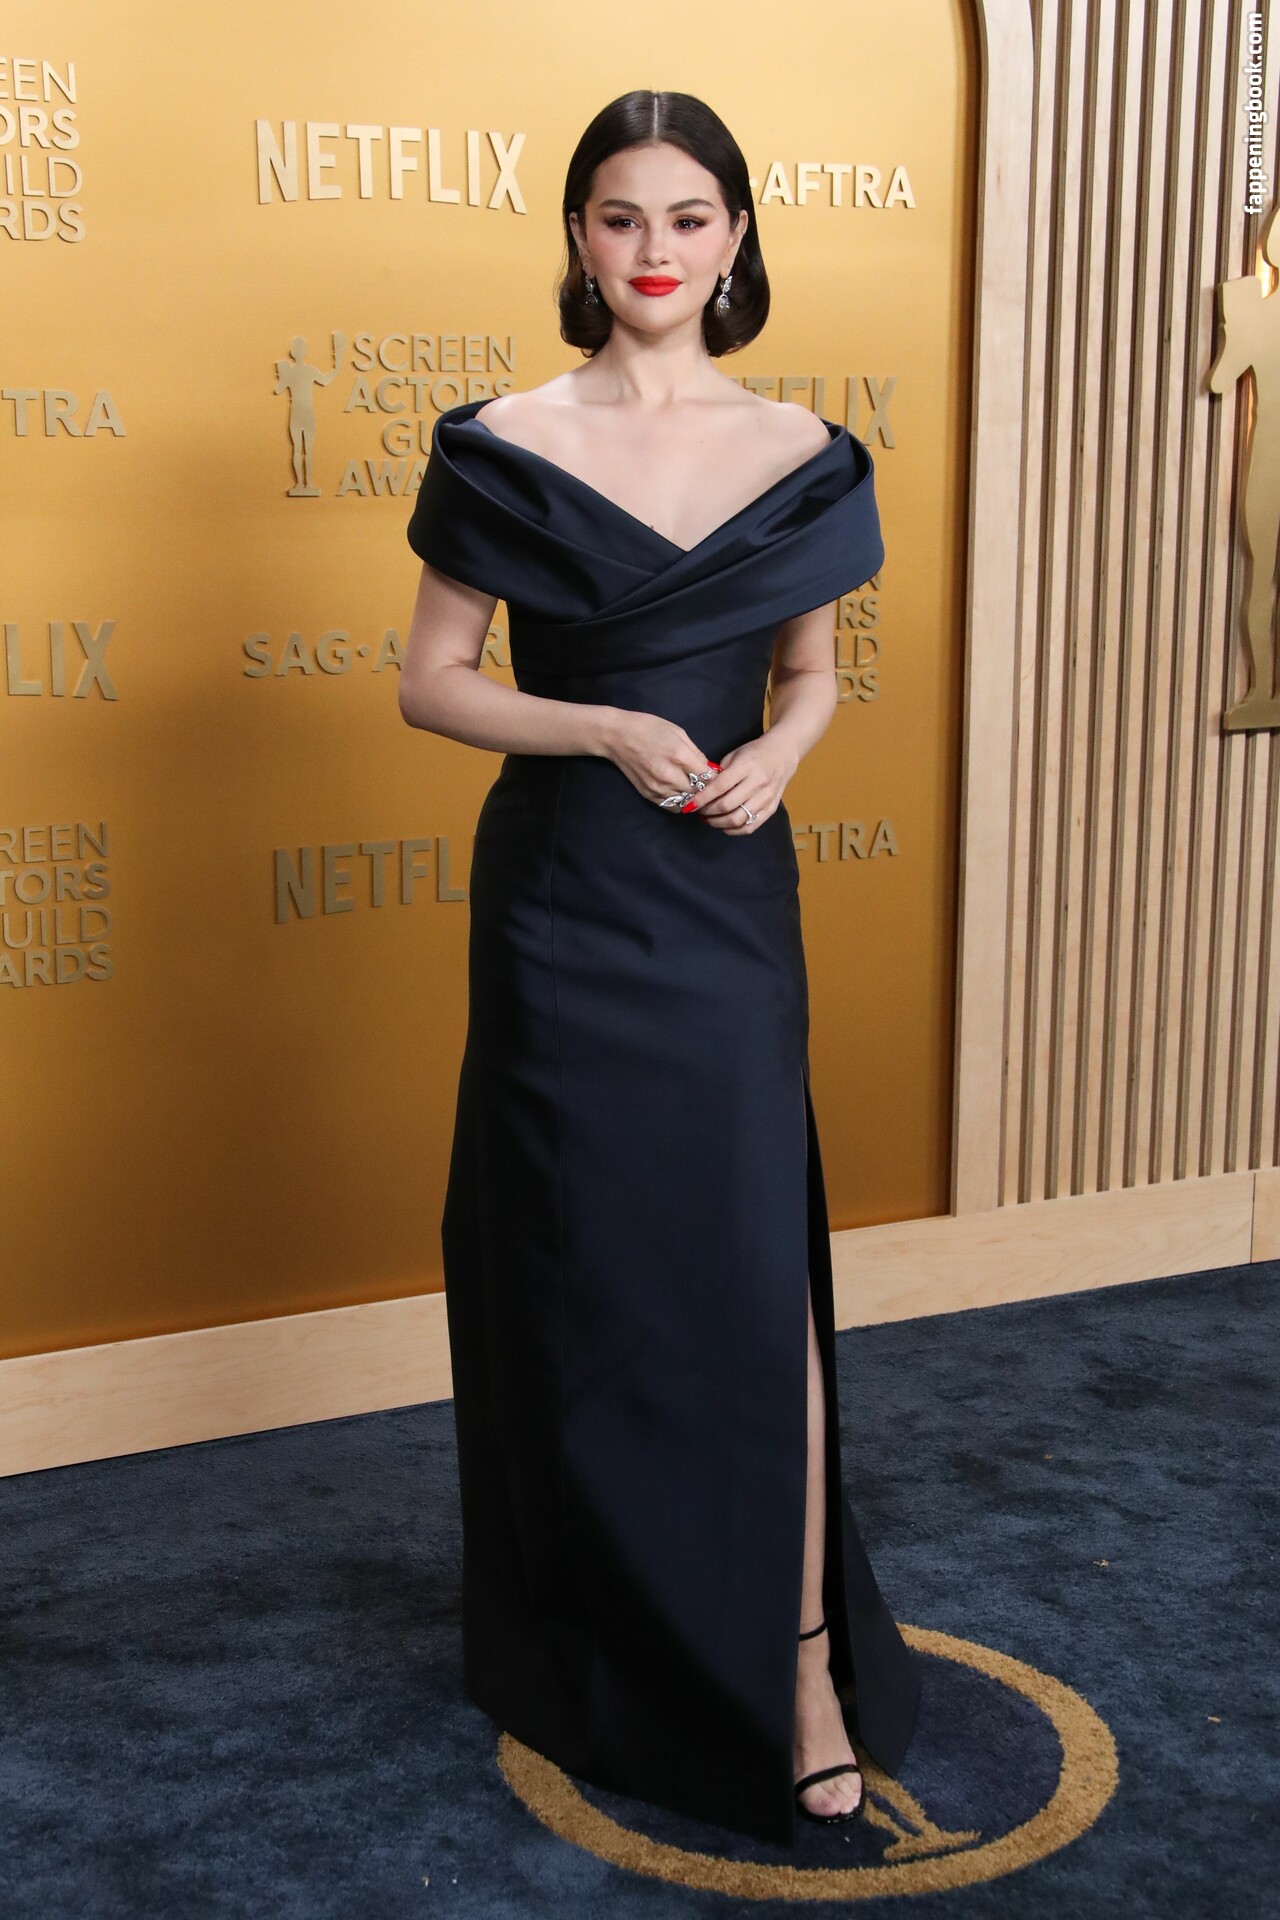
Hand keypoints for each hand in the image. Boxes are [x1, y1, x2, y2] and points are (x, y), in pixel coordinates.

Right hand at [604, 710, 718, 807]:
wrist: (617, 736)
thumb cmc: (649, 728)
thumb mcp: (678, 732)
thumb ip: (696, 753)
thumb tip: (710, 769)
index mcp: (679, 756)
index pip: (708, 777)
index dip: (717, 779)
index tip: (720, 778)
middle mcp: (669, 775)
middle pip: (699, 793)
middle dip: (707, 791)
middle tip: (711, 787)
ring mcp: (657, 787)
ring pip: (686, 803)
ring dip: (694, 799)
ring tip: (697, 791)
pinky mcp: (648, 794)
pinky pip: (672, 806)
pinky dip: (680, 803)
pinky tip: (682, 793)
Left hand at [690, 733, 797, 833]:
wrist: (782, 754)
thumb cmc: (754, 753)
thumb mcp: (734, 755)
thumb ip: (719, 773)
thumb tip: (701, 792)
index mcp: (746, 766)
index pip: (719, 787)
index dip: (702, 798)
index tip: (689, 805)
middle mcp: (757, 783)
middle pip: (727, 806)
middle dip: (708, 812)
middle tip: (699, 811)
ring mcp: (766, 798)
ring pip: (738, 820)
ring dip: (718, 823)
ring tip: (709, 819)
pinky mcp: (771, 809)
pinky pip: (750, 827)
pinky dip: (733, 830)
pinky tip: (724, 826)